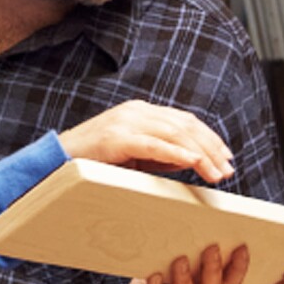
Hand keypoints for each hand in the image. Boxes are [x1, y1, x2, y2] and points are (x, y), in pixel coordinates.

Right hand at [57, 100, 234, 182]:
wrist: (55, 162)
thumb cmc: (93, 162)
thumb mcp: (134, 157)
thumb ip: (161, 155)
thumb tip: (192, 159)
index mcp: (141, 112)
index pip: (184, 121)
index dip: (209, 138)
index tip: (227, 158)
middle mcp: (136, 111)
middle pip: (185, 125)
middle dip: (211, 147)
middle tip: (228, 169)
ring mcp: (126, 121)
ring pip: (174, 133)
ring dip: (200, 153)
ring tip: (216, 172)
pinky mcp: (116, 137)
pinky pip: (153, 144)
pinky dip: (176, 153)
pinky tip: (193, 162)